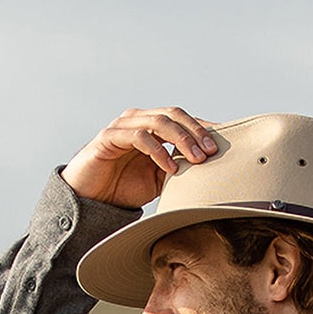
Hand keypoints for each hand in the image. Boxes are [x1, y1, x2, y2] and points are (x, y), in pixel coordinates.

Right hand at [62, 107, 219, 208]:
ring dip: (183, 139)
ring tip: (198, 159)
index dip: (204, 129)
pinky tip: (170, 168)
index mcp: (151, 125)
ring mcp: (123, 125)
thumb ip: (179, 170)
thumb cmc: (122, 187)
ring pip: (160, 121)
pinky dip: (158, 151)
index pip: (183, 119)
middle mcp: (138, 119)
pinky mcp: (109, 136)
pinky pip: (139, 137)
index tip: (224, 144)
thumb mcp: (158, 180)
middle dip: (197, 132)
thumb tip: (209, 172)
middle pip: (175, 114)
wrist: (88, 199)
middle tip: (212, 151)